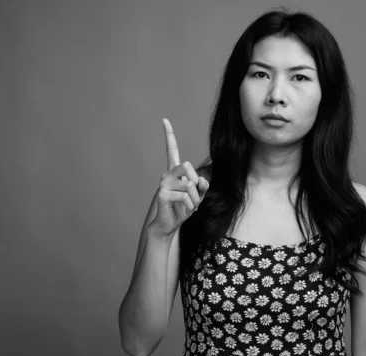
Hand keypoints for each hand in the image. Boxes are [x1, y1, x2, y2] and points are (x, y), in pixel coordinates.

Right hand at [150, 118, 208, 236]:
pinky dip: (190, 206)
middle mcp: (167, 174)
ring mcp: (163, 183)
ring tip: (190, 207)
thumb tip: (202, 180)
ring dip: (195, 199)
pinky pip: (185, 196)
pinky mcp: (162, 194)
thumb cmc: (183, 209)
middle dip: (197, 184)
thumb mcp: (198, 197)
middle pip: (188, 166)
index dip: (169, 135)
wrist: (169, 224)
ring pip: (189, 184)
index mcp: (175, 171)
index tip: (164, 120)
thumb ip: (203, 186)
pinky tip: (185, 211)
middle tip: (195, 197)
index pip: (172, 150)